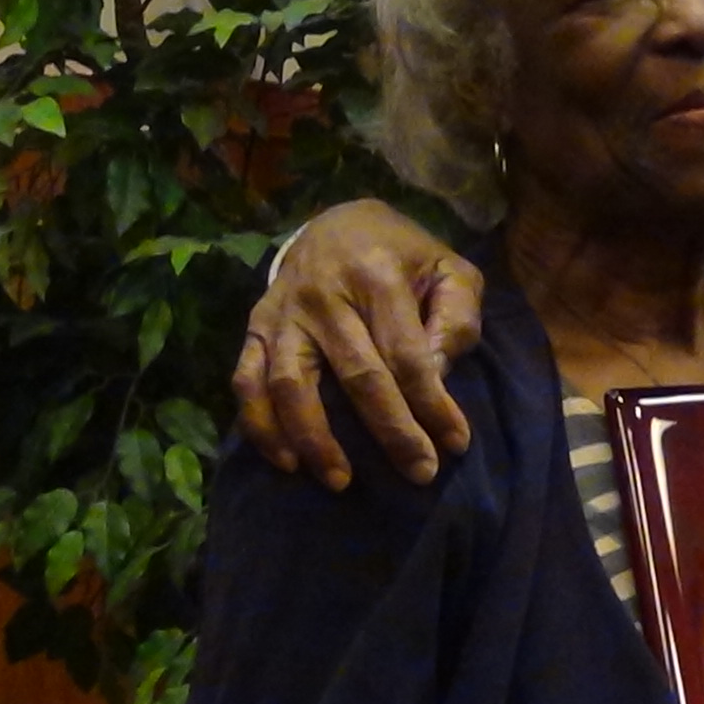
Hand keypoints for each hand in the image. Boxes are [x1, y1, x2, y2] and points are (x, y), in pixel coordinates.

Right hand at [232, 200, 483, 489]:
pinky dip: (261, 426)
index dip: (432, 404)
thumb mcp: (449, 268)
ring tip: (341, 481)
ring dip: (315, 439)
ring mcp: (282, 313)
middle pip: (357, 376)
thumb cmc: (403, 256)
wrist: (336, 223)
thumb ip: (457, 316)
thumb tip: (438, 376)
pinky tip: (288, 461)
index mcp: (376, 275)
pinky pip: (247, 382)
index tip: (456, 444)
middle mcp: (323, 295)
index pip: (407, 355)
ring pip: (291, 385)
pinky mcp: (254, 328)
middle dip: (390, 431)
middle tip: (419, 473)